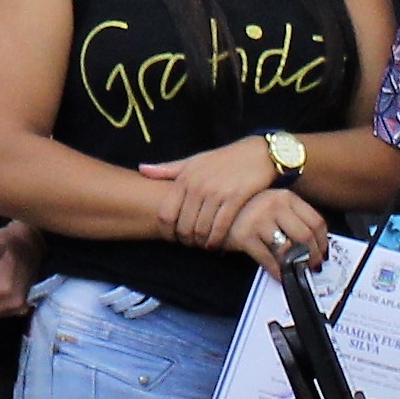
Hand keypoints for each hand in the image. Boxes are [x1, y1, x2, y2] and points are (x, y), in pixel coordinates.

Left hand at [140, 138, 281, 251]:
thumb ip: (168, 169)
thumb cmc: (223, 159)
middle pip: (183, 226)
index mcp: (185, 178)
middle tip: (191, 245)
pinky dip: (217, 240)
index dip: (166, 231)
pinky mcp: (235, 199)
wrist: (258, 153)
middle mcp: (198, 186)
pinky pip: (221, 227)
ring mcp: (217, 192)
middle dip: (185, 240)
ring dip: (201, 243)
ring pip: (201, 229)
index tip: (172, 238)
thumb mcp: (194, 161)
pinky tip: (217, 245)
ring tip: (204, 245)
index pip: (165, 213)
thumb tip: (141, 168)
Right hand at [218, 187, 330, 268]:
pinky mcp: (244, 236)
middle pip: (306, 236)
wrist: (212, 210)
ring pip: (289, 249)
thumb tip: (313, 244)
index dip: (323, 242)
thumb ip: (291, 218)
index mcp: (286, 197)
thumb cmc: (245, 210)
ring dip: (297, 265)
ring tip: (298, 271)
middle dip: (312, 256)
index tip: (323, 253)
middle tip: (313, 266)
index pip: (316, 221)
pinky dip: (278, 272)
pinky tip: (280, 275)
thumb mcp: (272, 205)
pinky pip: (268, 259)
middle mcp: (274, 205)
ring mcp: (259, 219)